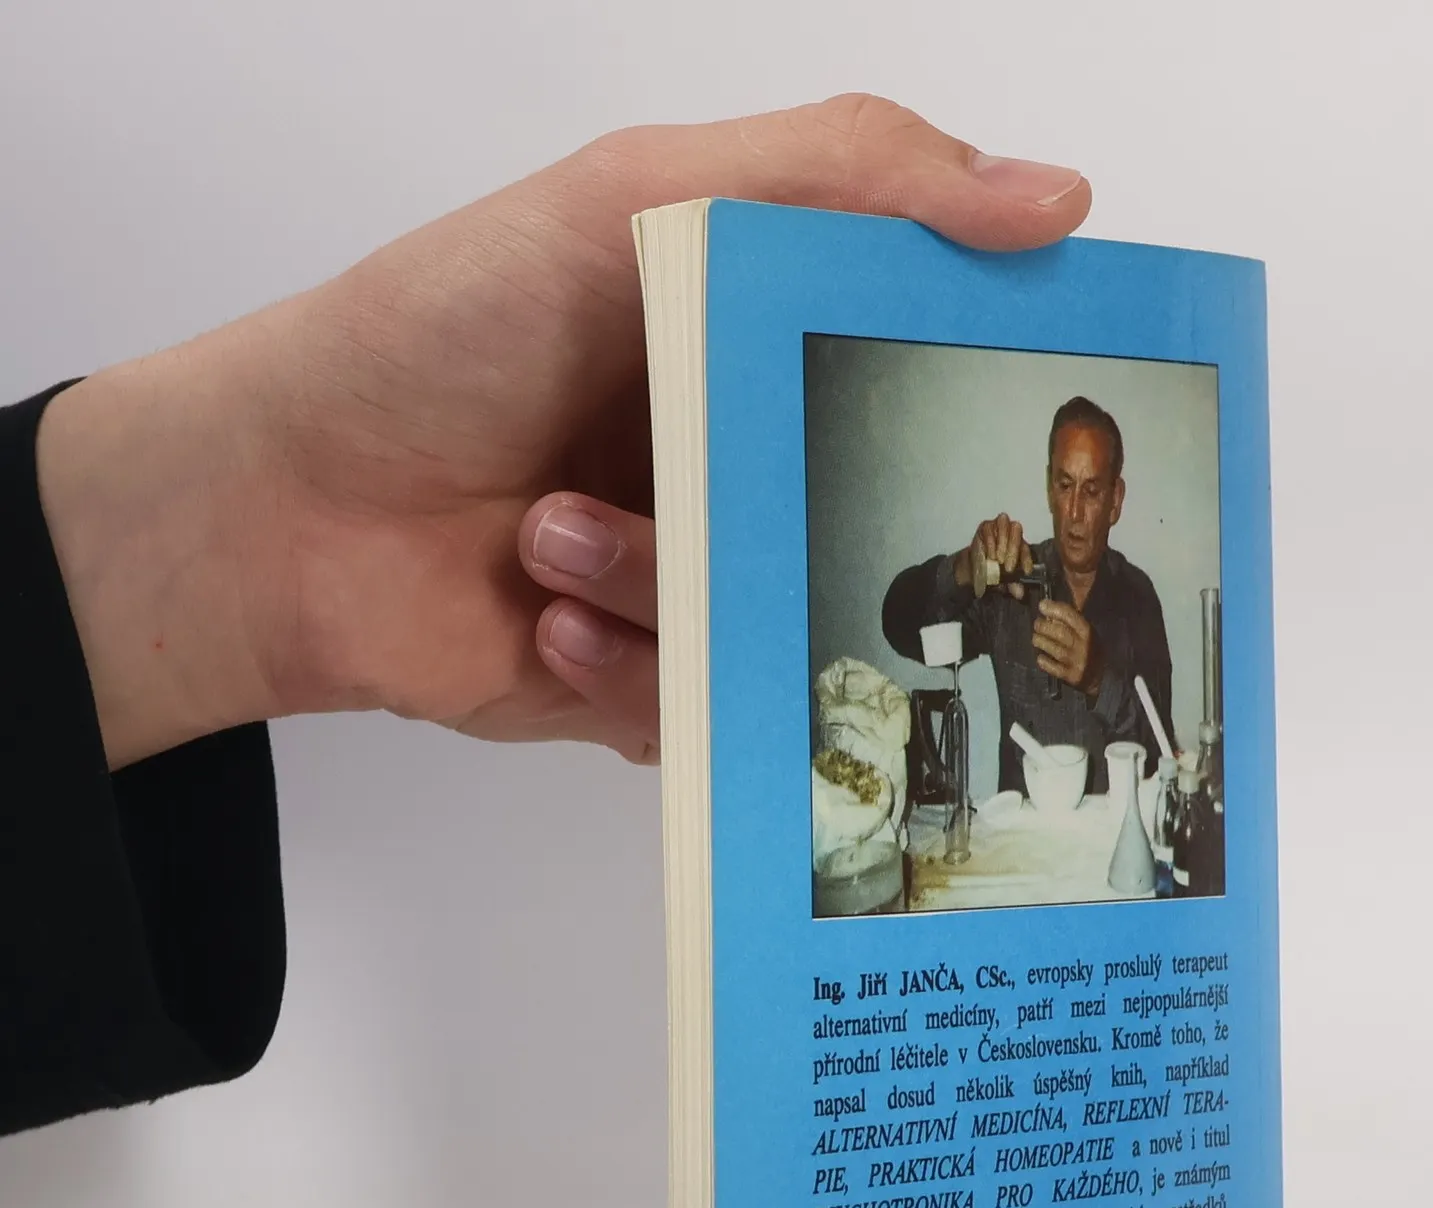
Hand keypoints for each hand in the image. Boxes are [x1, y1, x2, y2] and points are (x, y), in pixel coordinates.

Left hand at [34, 96, 1090, 768]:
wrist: (286, 511)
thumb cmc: (438, 335)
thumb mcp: (641, 199)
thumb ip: (842, 174)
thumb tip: (1048, 196)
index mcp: (759, 343)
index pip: (921, 364)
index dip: (978, 389)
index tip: (1024, 415)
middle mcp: (746, 465)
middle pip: (879, 519)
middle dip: (824, 518)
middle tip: (767, 498)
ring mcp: (705, 582)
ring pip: (788, 627)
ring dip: (664, 582)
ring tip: (552, 535)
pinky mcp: (660, 687)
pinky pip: (714, 710)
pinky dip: (627, 666)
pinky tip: (546, 621)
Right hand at [955, 514, 1032, 599]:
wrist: (974, 567)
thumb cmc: (993, 571)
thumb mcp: (1004, 580)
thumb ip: (1013, 585)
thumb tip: (1020, 593)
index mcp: (1020, 545)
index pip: (1026, 548)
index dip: (1026, 559)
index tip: (1025, 572)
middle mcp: (1011, 532)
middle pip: (1017, 530)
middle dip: (1013, 549)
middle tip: (1008, 567)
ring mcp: (998, 526)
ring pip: (1004, 523)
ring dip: (1002, 541)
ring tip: (997, 559)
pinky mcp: (985, 526)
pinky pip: (989, 529)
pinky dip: (990, 542)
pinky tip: (990, 555)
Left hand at [1031, 598, 1099, 694]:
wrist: (1102, 677)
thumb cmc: (1091, 650)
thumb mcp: (1085, 633)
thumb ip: (1070, 622)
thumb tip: (1048, 612)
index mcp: (1088, 632)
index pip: (1070, 616)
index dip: (1054, 608)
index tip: (1042, 605)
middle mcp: (1084, 646)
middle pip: (1060, 632)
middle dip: (1044, 626)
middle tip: (1036, 624)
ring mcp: (1078, 662)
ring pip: (1055, 649)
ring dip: (1041, 641)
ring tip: (1036, 638)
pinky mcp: (1072, 677)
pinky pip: (1053, 668)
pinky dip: (1044, 661)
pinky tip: (1040, 657)